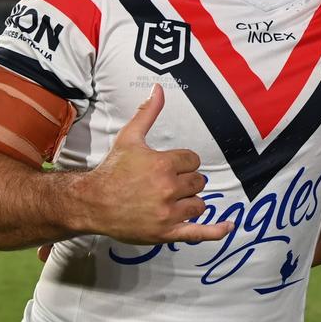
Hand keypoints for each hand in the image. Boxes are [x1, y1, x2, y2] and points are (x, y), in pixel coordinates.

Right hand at [79, 84, 232, 244]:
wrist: (92, 203)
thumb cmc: (112, 170)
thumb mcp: (129, 138)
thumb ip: (148, 113)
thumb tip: (158, 88)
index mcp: (163, 164)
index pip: (193, 161)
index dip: (182, 163)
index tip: (167, 167)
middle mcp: (168, 188)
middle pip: (198, 182)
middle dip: (186, 182)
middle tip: (165, 184)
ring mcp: (169, 212)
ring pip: (199, 204)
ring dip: (190, 201)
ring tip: (170, 200)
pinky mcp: (167, 232)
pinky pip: (199, 232)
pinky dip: (216, 230)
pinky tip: (229, 226)